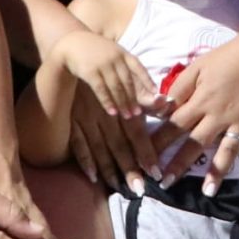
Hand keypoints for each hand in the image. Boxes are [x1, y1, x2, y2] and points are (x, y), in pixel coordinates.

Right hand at [48, 30, 161, 189]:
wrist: (73, 49)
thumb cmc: (108, 63)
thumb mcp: (129, 72)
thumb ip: (145, 93)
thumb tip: (167, 104)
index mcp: (121, 101)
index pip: (136, 132)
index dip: (146, 151)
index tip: (155, 172)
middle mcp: (105, 112)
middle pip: (119, 144)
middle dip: (130, 167)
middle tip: (140, 189)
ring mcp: (86, 117)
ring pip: (100, 147)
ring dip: (110, 168)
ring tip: (121, 187)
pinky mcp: (71, 120)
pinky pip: (77, 143)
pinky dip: (85, 160)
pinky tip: (94, 176)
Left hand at [163, 32, 238, 192]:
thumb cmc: (227, 57)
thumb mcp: (198, 67)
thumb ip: (179, 89)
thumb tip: (161, 109)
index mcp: (203, 100)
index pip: (175, 125)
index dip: (159, 142)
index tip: (145, 157)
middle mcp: (222, 115)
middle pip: (196, 143)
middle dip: (179, 164)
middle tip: (165, 183)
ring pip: (228, 151)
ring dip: (218, 172)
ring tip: (208, 192)